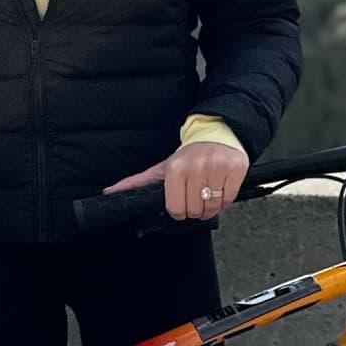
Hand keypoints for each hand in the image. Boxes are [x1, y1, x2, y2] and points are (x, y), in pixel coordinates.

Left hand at [104, 137, 249, 222]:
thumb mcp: (162, 168)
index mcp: (176, 168)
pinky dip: (224, 200)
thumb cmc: (188, 156)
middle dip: (195, 209)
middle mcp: (197, 166)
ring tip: (207, 192)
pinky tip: (219, 188)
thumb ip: (137, 182)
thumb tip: (109, 192)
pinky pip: (229, 200)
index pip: (176, 208)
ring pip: (213, 207)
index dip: (179, 210)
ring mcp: (218, 167)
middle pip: (194, 210)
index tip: (181, 203)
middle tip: (195, 196)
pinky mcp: (236, 168)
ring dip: (210, 206)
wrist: (217, 134)